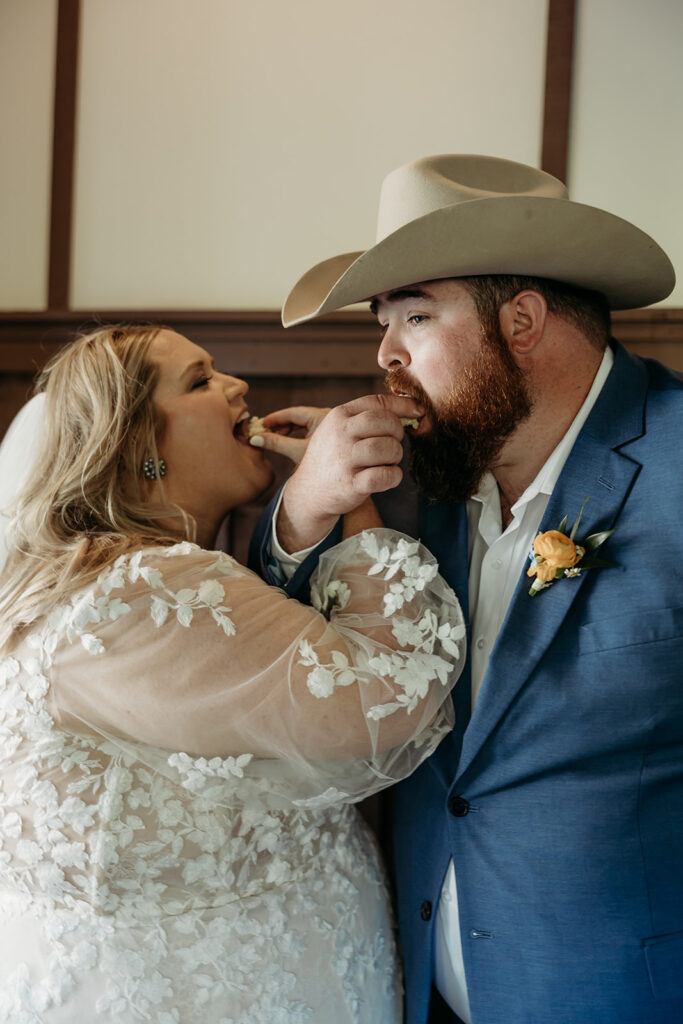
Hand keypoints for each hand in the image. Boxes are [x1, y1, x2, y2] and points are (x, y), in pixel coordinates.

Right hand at [251, 406, 329, 464]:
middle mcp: (328, 419)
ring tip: (273, 437)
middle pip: (299, 417)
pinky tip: (285, 441)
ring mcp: (330, 427)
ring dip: (288, 429)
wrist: (340, 484)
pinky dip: (296, 434)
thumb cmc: (321, 468)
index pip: (294, 413)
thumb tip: (254, 438)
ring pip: (303, 423)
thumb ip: (276, 443)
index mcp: (323, 418)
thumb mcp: (296, 452)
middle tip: (264, 432)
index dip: (275, 418)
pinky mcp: (329, 435)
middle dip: (280, 424)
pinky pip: (309, 430)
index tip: (261, 423)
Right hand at [276, 394, 422, 552]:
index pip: (378, 402)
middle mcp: (341, 434)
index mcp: (339, 416)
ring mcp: (345, 459)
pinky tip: (388, 477)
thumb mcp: (339, 429)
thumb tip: (413, 408)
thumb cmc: (333, 458)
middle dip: (398, 433)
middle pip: (386, 422)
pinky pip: (386, 476)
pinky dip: (394, 476)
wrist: (309, 493)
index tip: (418, 412)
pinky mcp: (351, 484)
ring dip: (396, 456)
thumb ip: (367, 417)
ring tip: (387, 462)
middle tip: (393, 444)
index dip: (403, 406)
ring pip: (389, 448)